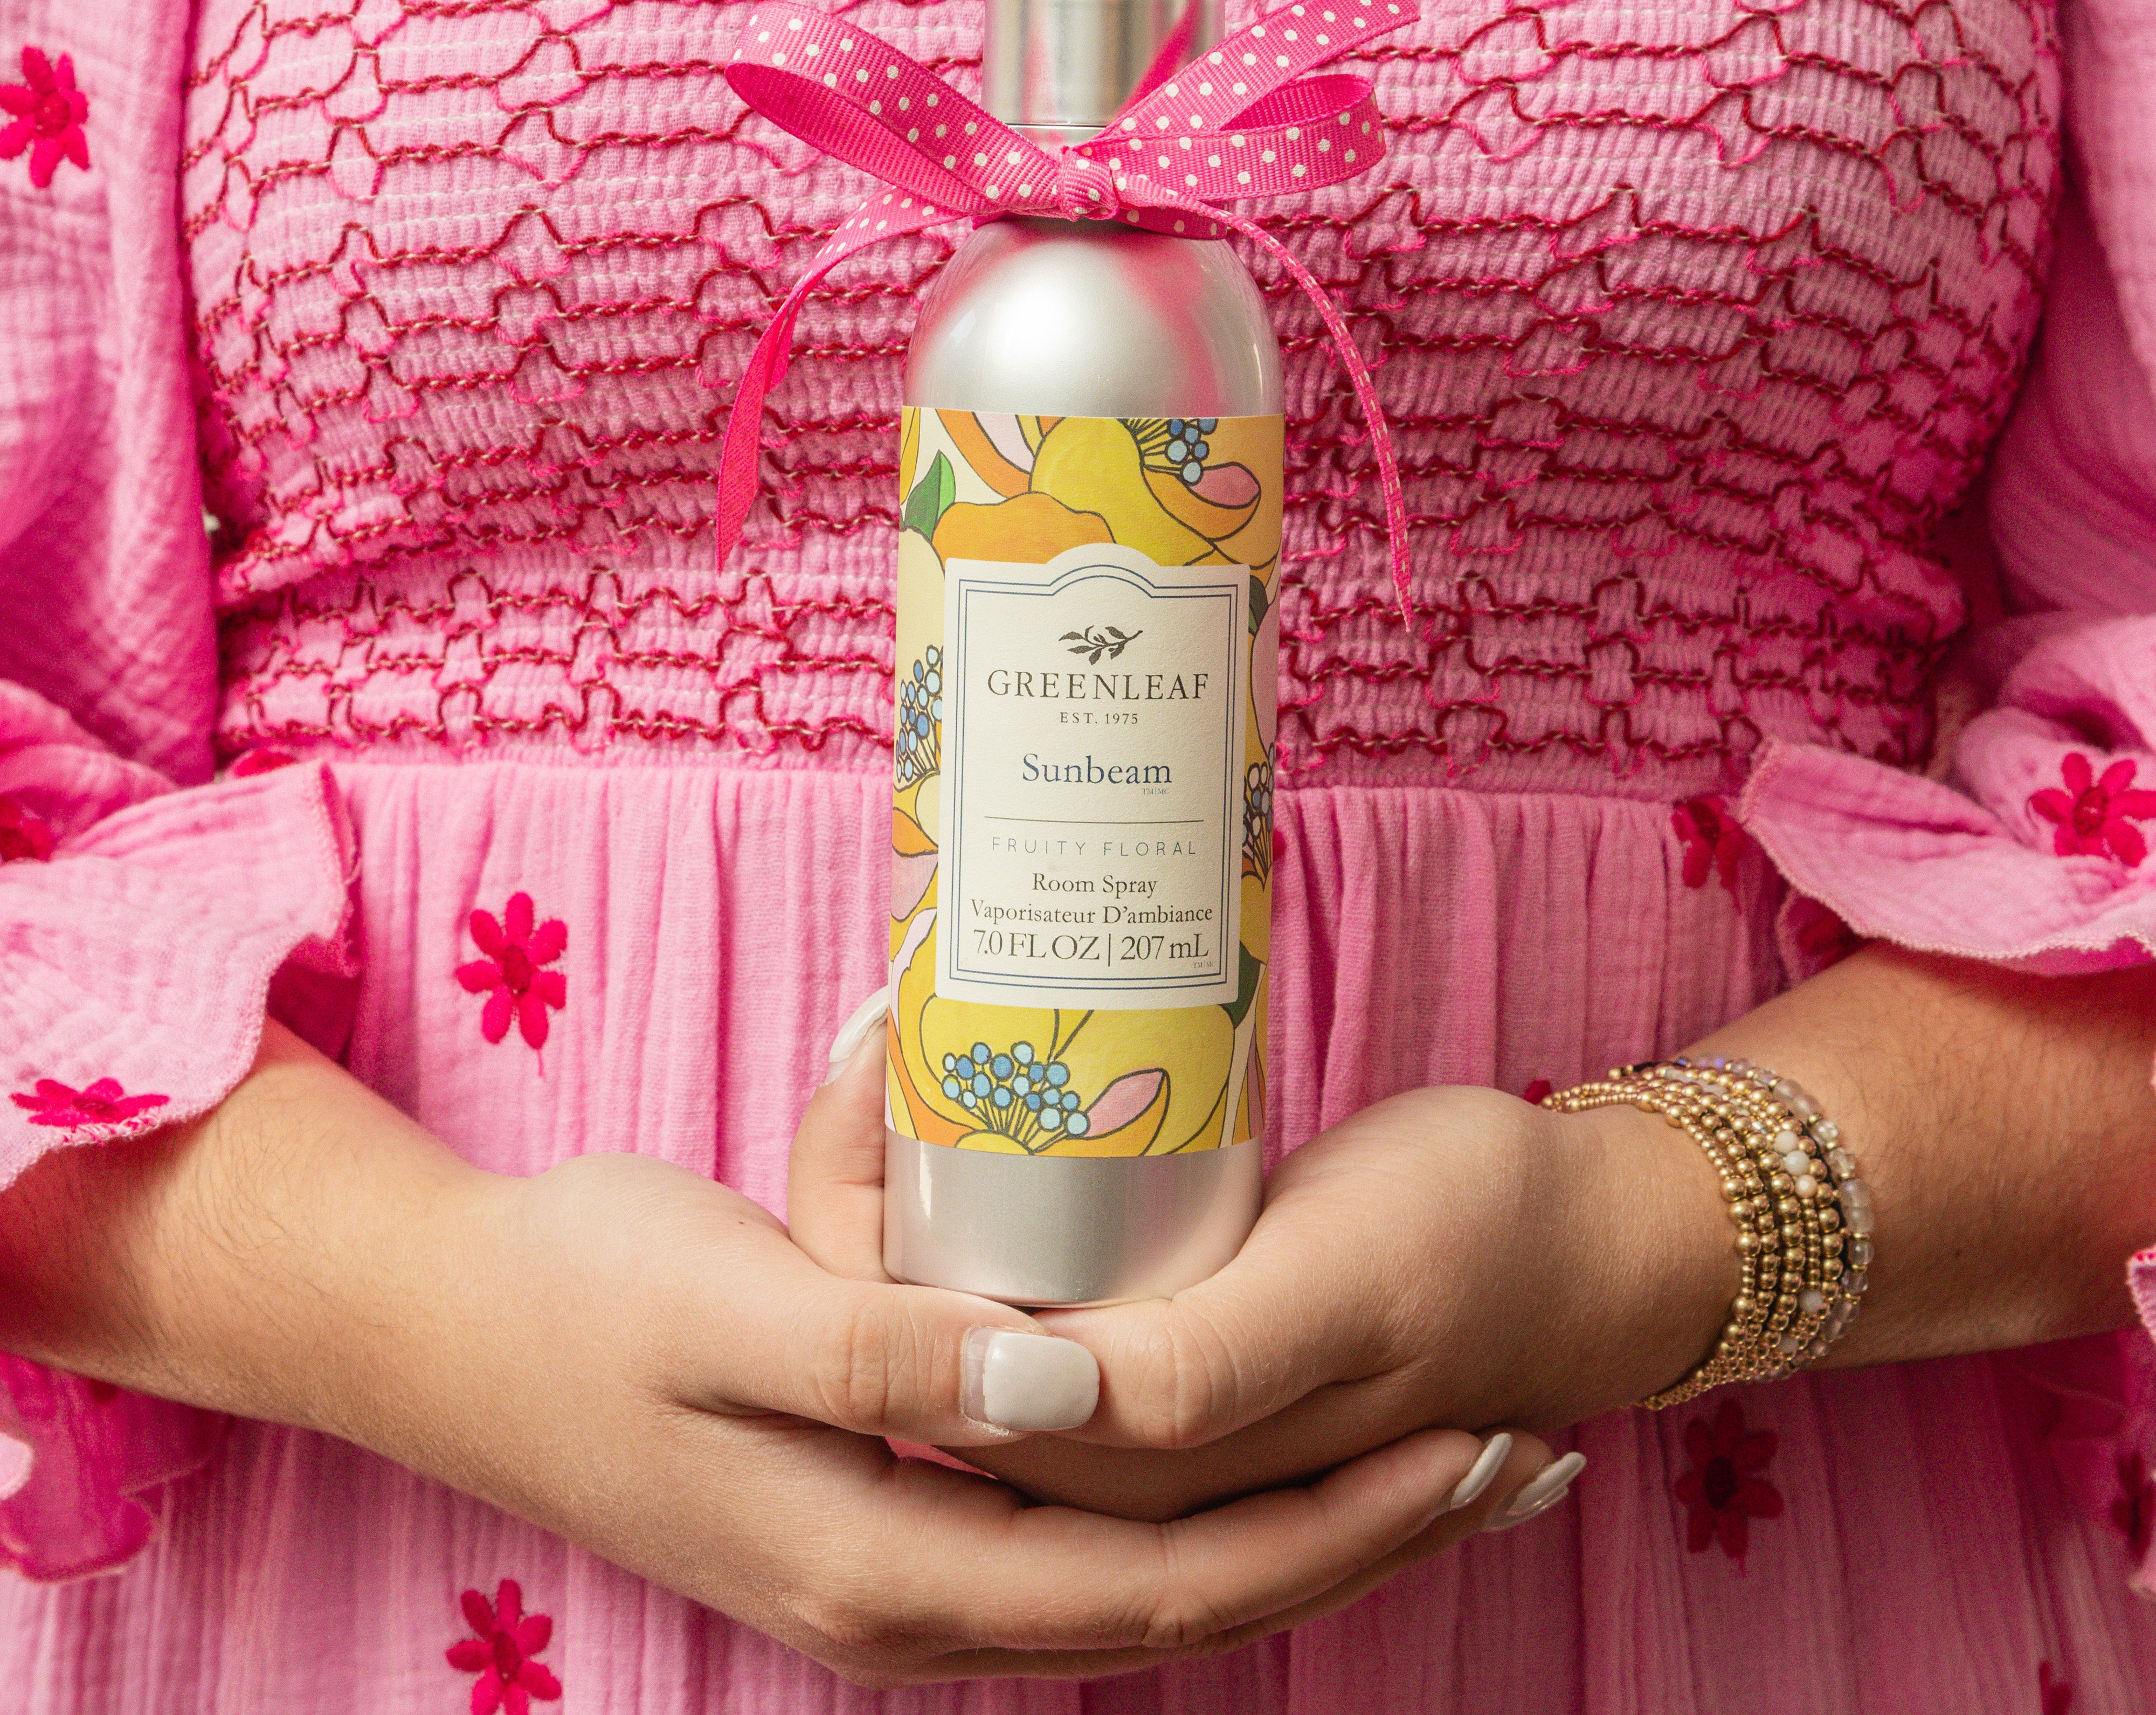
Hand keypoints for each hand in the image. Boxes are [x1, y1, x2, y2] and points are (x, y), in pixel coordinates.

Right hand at [0, 1023, 1526, 1688]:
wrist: (450, 1332)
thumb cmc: (588, 1300)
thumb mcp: (733, 1307)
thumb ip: (892, 1353)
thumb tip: (1056, 1385)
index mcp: (886, 1563)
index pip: (1165, 1582)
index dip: (1332, 1527)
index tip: (1470, 1446)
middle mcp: (911, 1597)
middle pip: (1183, 1602)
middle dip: (1357, 1538)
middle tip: (1509, 1459)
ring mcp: (895, 1565)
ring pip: (1143, 1581)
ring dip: (1291, 1528)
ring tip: (1426, 1462)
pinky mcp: (881, 1511)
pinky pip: (1079, 1541)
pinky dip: (1190, 1509)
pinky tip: (1249, 1460)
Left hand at [791, 1018, 1701, 1529]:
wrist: (1583, 1239)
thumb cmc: (1468, 1242)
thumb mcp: (1339, 1291)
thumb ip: (1197, 1373)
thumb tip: (1018, 1393)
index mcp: (1151, 1463)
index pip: (950, 1375)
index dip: (873, 1234)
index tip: (871, 1065)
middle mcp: (1134, 1452)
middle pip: (946, 1340)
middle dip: (876, 1195)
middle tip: (875, 1032)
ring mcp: (1158, 1399)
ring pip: (988, 1312)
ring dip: (924, 1194)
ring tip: (895, 1056)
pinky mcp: (1187, 1340)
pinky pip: (1055, 1293)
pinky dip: (1001, 1209)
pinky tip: (963, 1129)